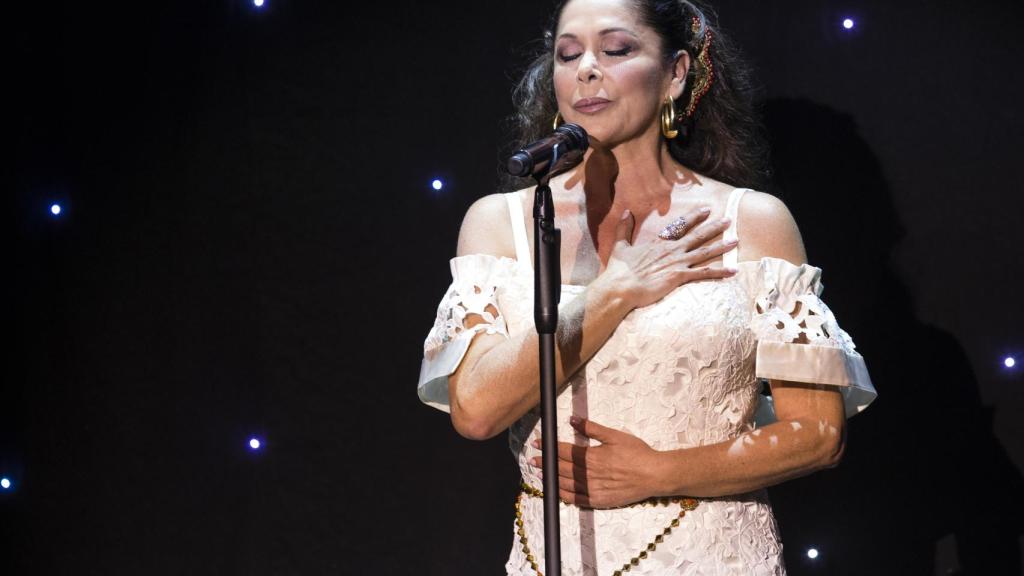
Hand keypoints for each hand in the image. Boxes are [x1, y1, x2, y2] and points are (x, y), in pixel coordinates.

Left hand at [531, 416, 662, 508]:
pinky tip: (557, 491)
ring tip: (540, 474)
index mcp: (592, 456)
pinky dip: (565, 495)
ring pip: (566, 484)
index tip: (537, 444)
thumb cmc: (637, 453)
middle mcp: (589, 474)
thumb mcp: (614, 435)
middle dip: (545, 463)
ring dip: (551, 479)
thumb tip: (573, 419)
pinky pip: (577, 500)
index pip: (563, 451)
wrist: (654, 475)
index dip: (548, 446)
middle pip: (561, 468)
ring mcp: (593, 489)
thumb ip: (592, 428)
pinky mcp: (600, 501)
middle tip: (533, 460)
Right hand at [601, 206, 737, 309]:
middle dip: (714, 227)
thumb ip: (624, 228)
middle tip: (728, 219)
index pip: (680, 226)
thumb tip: (625, 212)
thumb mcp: (620, 245)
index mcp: (659, 242)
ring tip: (736, 240)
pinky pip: (704, 273)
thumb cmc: (619, 269)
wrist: (621, 286)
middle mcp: (672, 250)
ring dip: (721, 246)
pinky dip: (719, 271)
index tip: (706, 209)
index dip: (694, 217)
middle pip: (697, 236)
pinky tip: (733, 270)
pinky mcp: (680, 276)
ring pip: (704, 252)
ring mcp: (677, 262)